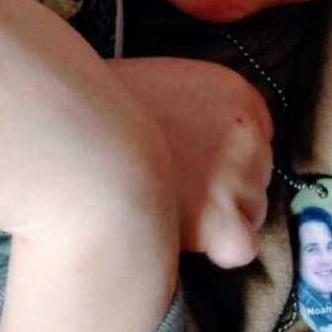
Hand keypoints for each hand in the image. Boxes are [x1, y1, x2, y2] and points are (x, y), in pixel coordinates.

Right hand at [110, 57, 272, 267]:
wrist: (74, 133)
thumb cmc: (107, 107)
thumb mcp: (168, 85)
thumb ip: (201, 110)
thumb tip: (210, 146)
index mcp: (237, 94)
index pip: (256, 136)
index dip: (223, 155)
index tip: (191, 161)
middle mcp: (248, 133)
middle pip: (257, 174)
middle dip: (223, 186)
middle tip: (175, 187)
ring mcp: (238, 176)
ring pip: (253, 211)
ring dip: (220, 216)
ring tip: (170, 207)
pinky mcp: (222, 219)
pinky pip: (242, 247)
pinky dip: (219, 247)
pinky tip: (185, 235)